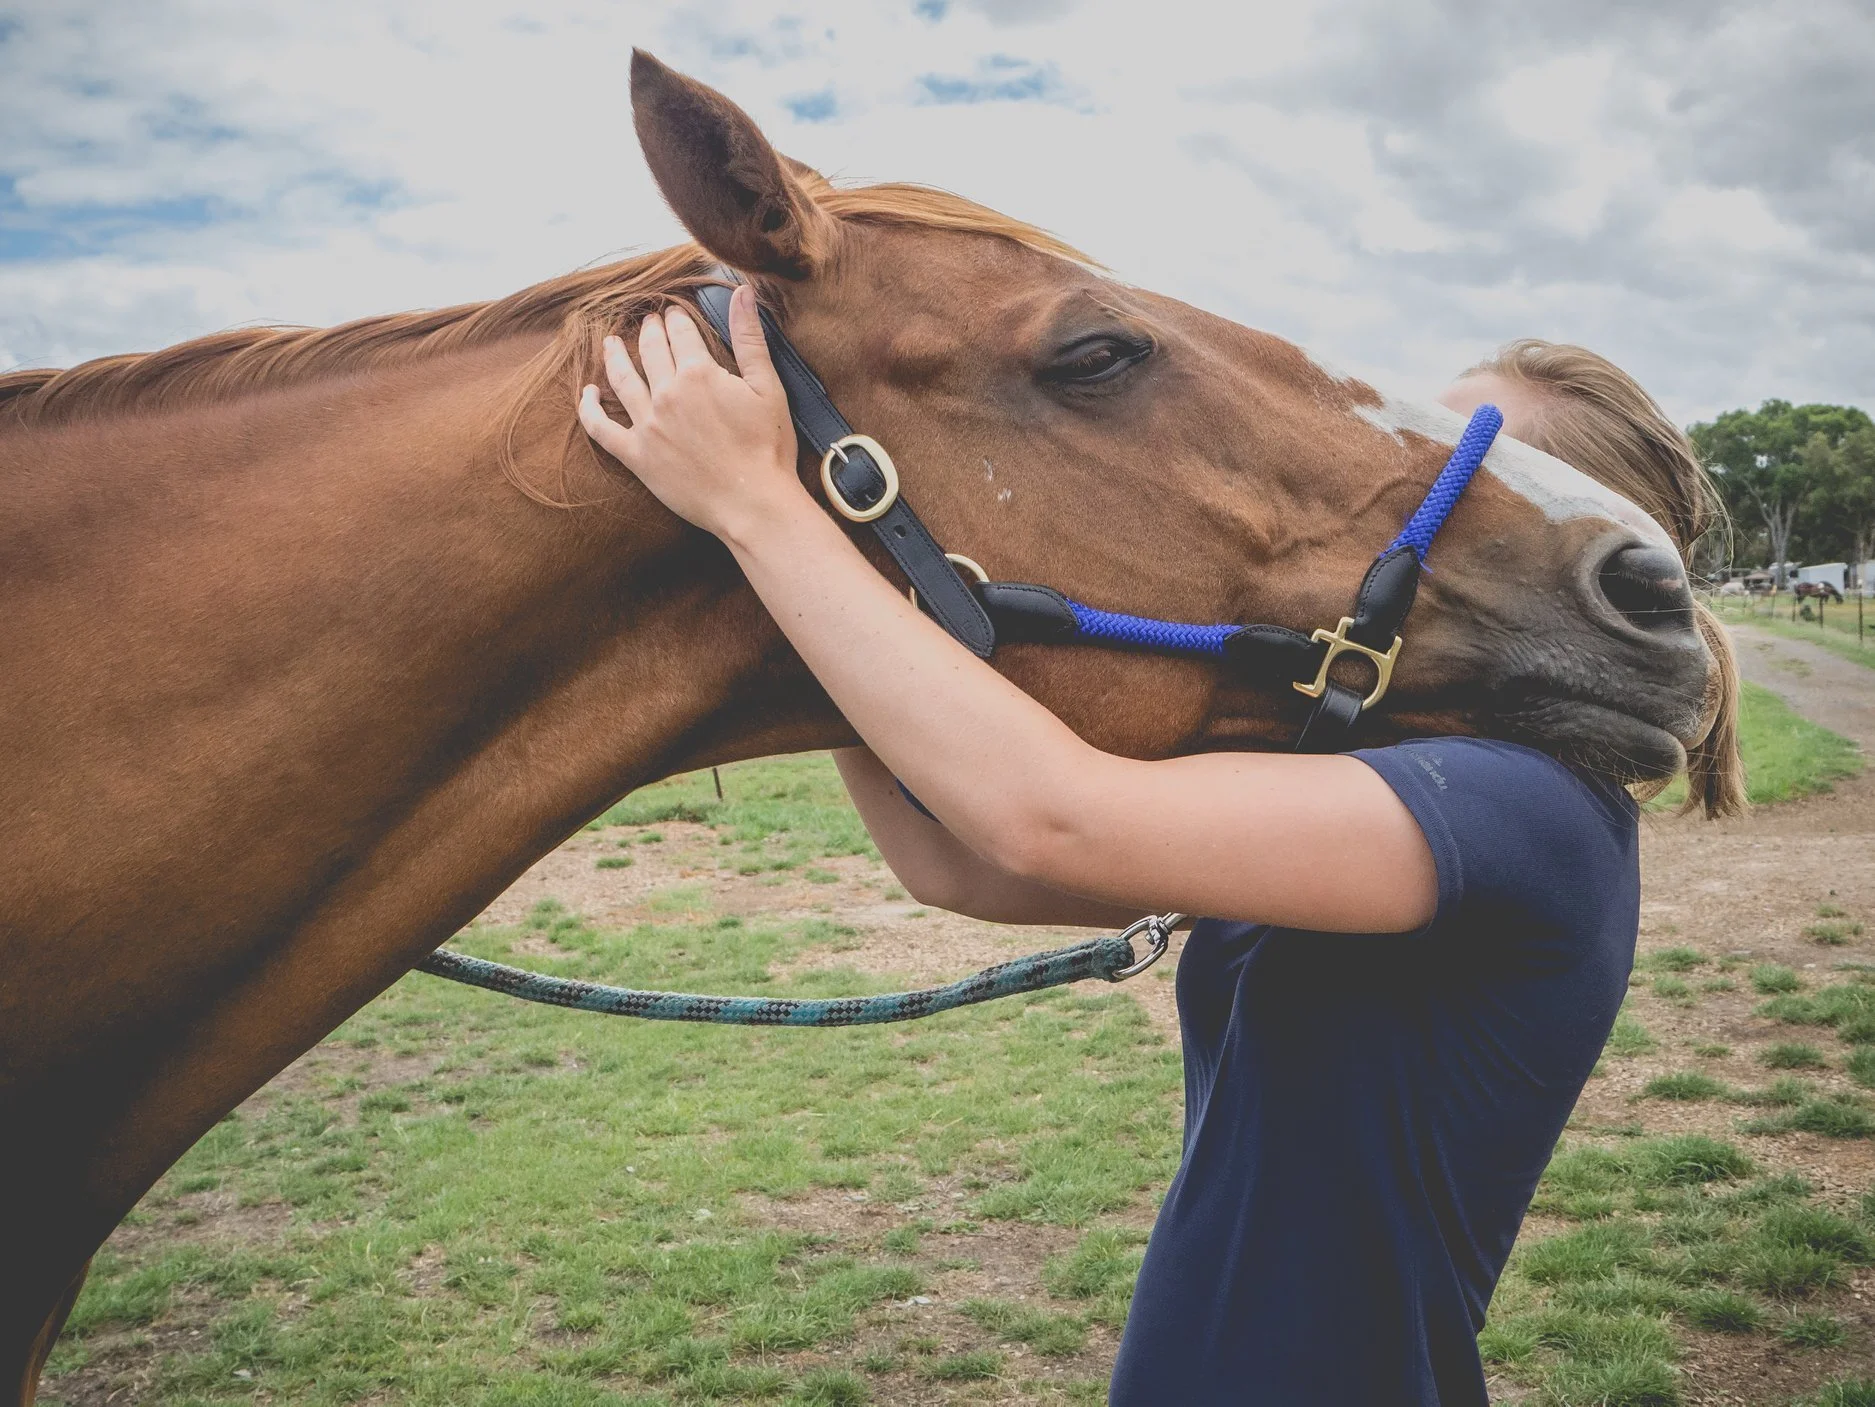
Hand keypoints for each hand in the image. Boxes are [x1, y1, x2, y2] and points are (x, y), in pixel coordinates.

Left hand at [577, 284, 803, 540]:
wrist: (753, 503)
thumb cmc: (768, 448)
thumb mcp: (768, 387)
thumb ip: (750, 338)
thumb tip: (742, 292)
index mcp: (698, 373)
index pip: (680, 332)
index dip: (677, 319)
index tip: (674, 313)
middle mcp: (666, 394)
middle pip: (650, 351)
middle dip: (649, 331)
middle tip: (648, 322)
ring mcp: (647, 425)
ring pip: (621, 380)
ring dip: (615, 356)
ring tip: (611, 342)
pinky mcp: (637, 456)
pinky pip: (601, 429)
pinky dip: (589, 408)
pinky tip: (587, 393)